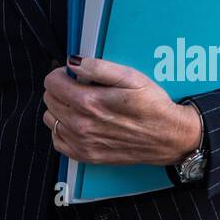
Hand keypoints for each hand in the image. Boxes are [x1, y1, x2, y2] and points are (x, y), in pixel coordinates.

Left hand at [42, 56, 202, 165]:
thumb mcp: (130, 77)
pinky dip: (63, 130)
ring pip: (51, 119)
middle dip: (60, 89)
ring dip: (60, 109)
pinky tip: (78, 123)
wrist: (169, 137)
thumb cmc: (152, 105)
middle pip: (49, 100)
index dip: (61, 73)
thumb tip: (73, 62)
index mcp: (90, 102)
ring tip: (79, 105)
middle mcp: (82, 125)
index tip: (73, 74)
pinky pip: (58, 141)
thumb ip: (98, 67)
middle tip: (79, 88)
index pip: (52, 82)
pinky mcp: (86, 156)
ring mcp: (82, 143)